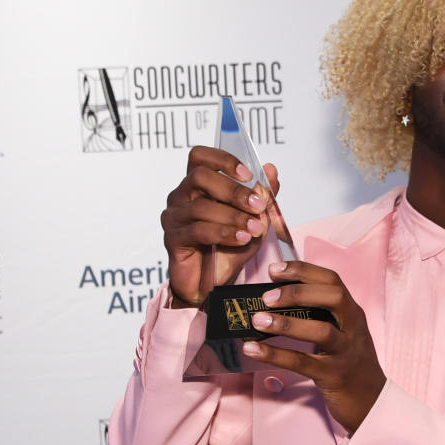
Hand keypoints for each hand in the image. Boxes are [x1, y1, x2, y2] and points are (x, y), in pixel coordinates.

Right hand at [160, 146, 285, 305]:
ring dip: (233, 216)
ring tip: (254, 229)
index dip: (223, 160)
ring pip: (201, 206)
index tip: (249, 175)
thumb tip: (271, 169)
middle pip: (200, 177)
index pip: (199, 157)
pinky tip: (241, 239)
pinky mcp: (172, 239)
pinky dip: (224, 233)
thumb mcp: (253, 221)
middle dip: (233, 190)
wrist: (212, 287)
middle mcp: (180, 197)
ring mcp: (174, 217)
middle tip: (258, 205)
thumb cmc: (228, 251)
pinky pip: (197, 230)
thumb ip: (262, 197)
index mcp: (196, 187)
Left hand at [242, 261, 385, 434]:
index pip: (332, 281)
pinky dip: (275, 355)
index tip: (275, 270)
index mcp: (353, 313)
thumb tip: (277, 301)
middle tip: (266, 296)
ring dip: (286, 323)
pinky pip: (302, 363)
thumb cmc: (350, 365)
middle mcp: (353, 329)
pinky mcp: (333, 376)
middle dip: (297, 292)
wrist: (372, 403)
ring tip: (257, 321)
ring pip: (321, 331)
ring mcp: (345, 353)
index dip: (303, 271)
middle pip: (333, 297)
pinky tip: (253, 349)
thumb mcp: (343, 334)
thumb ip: (320, 316)